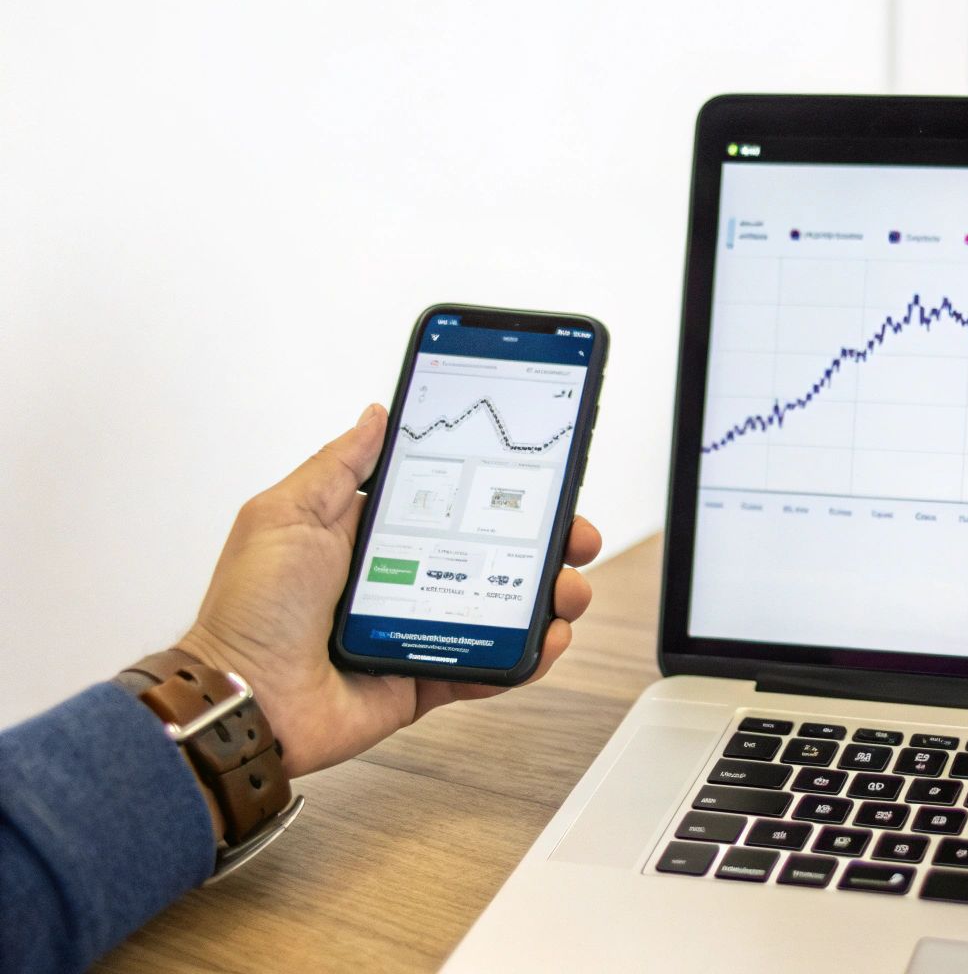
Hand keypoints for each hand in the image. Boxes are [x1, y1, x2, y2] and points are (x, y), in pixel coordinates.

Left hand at [177, 404, 603, 776]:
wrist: (245, 700)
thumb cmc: (250, 610)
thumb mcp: (285, 515)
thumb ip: (338, 464)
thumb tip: (375, 415)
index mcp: (370, 534)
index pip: (451, 501)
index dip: (499, 490)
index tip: (539, 479)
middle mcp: (402, 577)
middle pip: (492, 552)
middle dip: (544, 543)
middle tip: (573, 538)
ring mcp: (419, 628)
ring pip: (503, 607)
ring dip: (547, 597)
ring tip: (566, 591)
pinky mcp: (427, 676)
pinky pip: (490, 665)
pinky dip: (525, 656)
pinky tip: (545, 641)